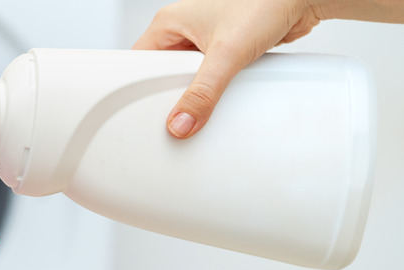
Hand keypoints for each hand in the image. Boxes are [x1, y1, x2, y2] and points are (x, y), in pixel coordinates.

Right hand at [134, 0, 323, 138]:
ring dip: (194, 93)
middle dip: (170, 95)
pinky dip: (212, 90)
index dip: (140, 89)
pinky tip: (218, 97)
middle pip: (161, 74)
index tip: (146, 112)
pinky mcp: (222, 50)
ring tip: (200, 103)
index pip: (139, 62)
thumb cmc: (264, 4)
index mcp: (169, 22)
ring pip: (185, 78)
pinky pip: (207, 78)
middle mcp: (182, 29)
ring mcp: (202, 40)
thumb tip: (182, 122)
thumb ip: (203, 94)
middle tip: (176, 112)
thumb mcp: (227, 54)